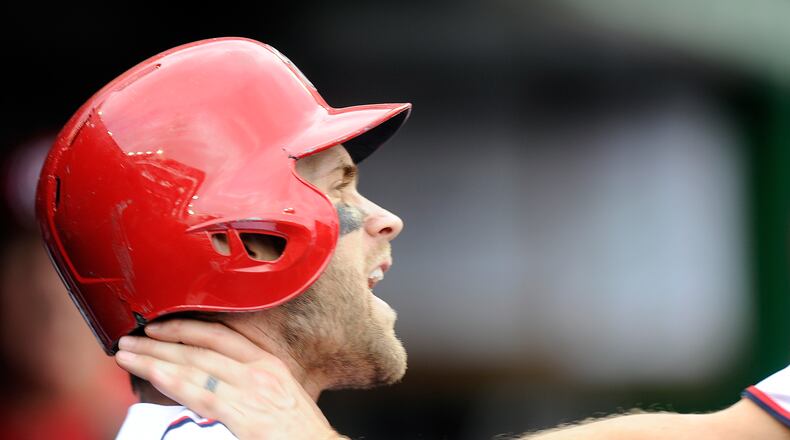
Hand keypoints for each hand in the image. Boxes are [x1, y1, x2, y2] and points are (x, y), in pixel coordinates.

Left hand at [114, 319, 345, 439]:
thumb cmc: (300, 429)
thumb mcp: (279, 393)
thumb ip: (247, 381)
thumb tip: (214, 379)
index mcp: (268, 362)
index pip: (221, 335)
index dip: (186, 327)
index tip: (159, 325)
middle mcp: (259, 371)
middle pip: (200, 349)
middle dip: (160, 342)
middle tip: (130, 338)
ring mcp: (252, 391)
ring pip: (194, 367)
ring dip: (155, 359)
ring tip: (127, 354)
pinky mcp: (245, 415)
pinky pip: (201, 394)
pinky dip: (172, 382)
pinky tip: (151, 375)